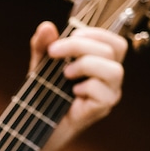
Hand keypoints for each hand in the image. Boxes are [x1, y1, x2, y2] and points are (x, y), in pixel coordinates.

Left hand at [29, 21, 126, 150]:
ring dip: (86, 65)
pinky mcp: (102, 109)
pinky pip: (104, 93)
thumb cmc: (43, 92)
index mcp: (101, 62)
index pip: (114, 41)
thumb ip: (43, 46)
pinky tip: (71, 92)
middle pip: (113, 49)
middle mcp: (109, 77)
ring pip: (115, 71)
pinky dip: (86, 87)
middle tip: (54, 52)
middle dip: (80, 45)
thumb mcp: (40, 65)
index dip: (95, 33)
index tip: (68, 34)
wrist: (34, 123)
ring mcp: (109, 94)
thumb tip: (46, 26)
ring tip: (65, 73)